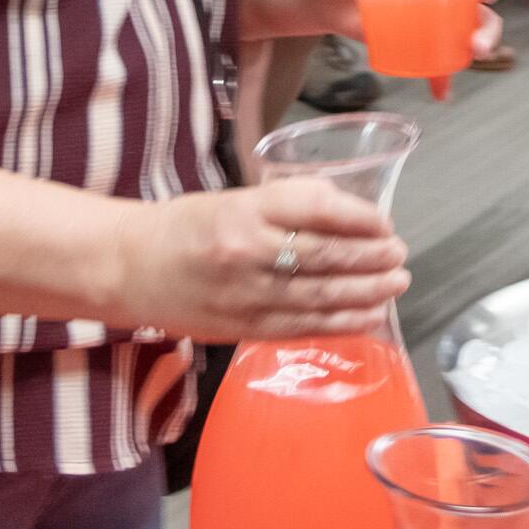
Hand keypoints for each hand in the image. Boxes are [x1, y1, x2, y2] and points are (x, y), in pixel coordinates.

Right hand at [110, 175, 410, 341]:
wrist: (128, 268)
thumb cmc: (183, 227)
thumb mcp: (231, 199)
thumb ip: (284, 207)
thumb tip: (346, 214)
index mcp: (245, 211)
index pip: (318, 207)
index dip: (360, 216)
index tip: (384, 221)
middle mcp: (249, 252)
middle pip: (328, 255)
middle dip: (373, 257)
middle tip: (400, 254)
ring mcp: (249, 295)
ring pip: (323, 295)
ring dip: (368, 291)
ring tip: (396, 283)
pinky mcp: (246, 328)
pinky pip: (305, 327)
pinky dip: (344, 322)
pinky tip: (371, 316)